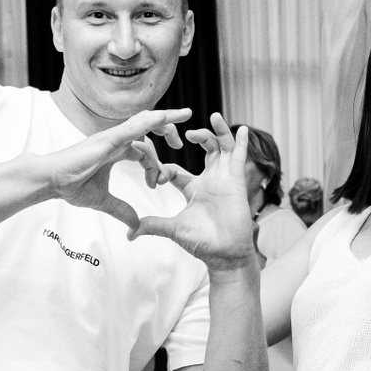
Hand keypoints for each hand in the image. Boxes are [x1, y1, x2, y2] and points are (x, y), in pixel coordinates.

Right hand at [44, 109, 190, 230]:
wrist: (51, 180)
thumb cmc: (71, 185)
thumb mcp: (103, 201)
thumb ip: (121, 210)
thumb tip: (135, 225)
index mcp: (116, 151)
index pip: (144, 150)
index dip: (155, 165)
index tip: (156, 183)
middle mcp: (116, 140)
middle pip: (148, 129)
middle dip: (167, 132)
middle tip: (180, 143)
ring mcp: (112, 137)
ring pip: (144, 122)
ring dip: (166, 119)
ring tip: (185, 115)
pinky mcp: (108, 139)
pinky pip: (134, 126)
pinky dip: (151, 121)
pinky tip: (165, 117)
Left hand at [130, 116, 257, 268]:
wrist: (223, 254)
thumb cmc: (202, 242)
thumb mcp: (172, 229)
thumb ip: (152, 225)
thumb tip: (129, 232)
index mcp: (193, 189)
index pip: (175, 169)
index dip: (162, 167)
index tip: (150, 169)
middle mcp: (209, 180)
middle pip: (205, 149)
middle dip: (197, 137)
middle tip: (183, 132)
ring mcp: (223, 179)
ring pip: (222, 147)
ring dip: (218, 131)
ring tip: (213, 116)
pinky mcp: (235, 181)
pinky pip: (240, 157)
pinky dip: (241, 142)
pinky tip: (241, 128)